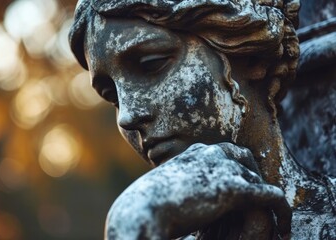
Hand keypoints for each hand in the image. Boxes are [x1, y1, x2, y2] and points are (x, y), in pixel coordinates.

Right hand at [105, 143, 290, 239]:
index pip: (225, 152)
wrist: (142, 209)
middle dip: (253, 175)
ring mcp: (224, 169)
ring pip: (258, 177)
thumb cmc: (145, 203)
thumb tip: (178, 194)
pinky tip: (284, 227)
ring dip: (264, 195)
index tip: (240, 185)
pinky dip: (282, 211)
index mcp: (194, 152)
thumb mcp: (162, 186)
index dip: (236, 167)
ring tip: (270, 215)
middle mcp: (211, 153)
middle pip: (245, 158)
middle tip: (257, 199)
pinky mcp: (234, 188)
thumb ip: (178, 184)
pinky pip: (271, 197)